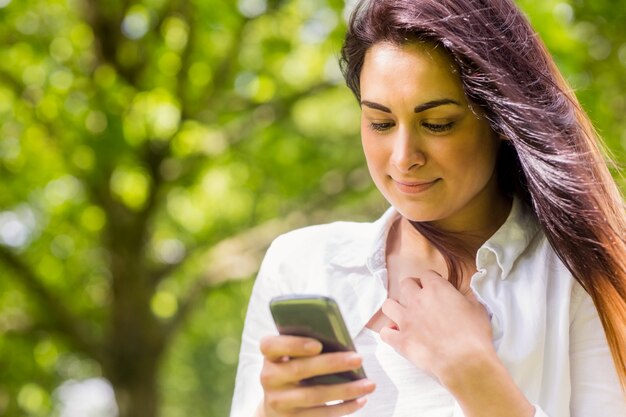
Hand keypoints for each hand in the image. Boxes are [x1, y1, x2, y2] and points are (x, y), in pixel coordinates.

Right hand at [258, 335, 374, 416]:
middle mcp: (269, 378)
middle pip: (299, 370)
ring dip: (345, 390)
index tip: (318, 345)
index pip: (271, 345)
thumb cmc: (294, 369)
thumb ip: (307, 345)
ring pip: (314, 395)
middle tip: (358, 358)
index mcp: (270, 356)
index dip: (293, 344)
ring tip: (369, 384)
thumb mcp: (292, 356)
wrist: (277, 405)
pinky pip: (321, 414)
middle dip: (332, 364)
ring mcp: (279, 401)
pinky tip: (360, 399)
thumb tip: (341, 342)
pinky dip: (343, 407)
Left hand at [379, 270, 493, 383]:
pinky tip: (397, 336)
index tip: (434, 287)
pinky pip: (384, 333)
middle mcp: (417, 300)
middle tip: (419, 299)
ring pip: (388, 305)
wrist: (465, 362)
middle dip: (411, 289)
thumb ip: (467, 297)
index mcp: (437, 289)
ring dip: (395, 308)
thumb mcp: (478, 309)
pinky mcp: (401, 340)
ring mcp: (406, 320)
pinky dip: (389, 334)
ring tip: (403, 315)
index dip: (431, 280)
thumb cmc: (475, 336)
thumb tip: (462, 295)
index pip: (426, 274)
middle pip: (405, 284)